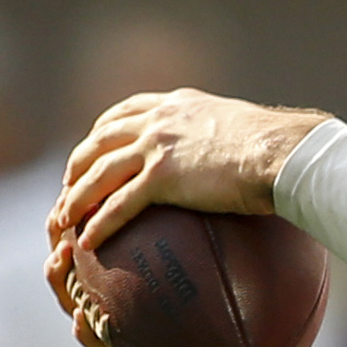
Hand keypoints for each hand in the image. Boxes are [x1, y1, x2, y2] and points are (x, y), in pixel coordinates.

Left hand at [47, 89, 330, 252]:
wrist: (285, 152)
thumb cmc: (281, 146)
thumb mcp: (246, 127)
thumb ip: (228, 136)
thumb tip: (242, 154)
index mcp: (179, 104)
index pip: (125, 111)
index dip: (101, 131)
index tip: (92, 148)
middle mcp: (161, 120)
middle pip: (100, 139)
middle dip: (77, 164)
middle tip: (68, 188)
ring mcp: (158, 146)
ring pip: (98, 172)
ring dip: (74, 197)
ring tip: (62, 220)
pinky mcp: (162, 177)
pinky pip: (118, 204)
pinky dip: (99, 223)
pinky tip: (88, 242)